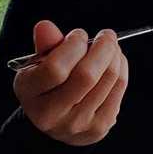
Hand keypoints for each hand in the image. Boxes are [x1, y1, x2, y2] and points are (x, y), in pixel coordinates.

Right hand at [12, 20, 127, 145]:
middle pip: (86, 75)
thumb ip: (45, 45)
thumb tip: (46, 26)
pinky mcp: (100, 126)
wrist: (56, 124)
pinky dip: (121, 67)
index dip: (72, 46)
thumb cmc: (47, 86)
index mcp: (31, 95)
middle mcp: (53, 114)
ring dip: (114, 55)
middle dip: (102, 47)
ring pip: (108, 79)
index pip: (55, 68)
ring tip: (110, 45)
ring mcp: (78, 123)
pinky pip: (119, 87)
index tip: (78, 35)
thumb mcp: (38, 65)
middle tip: (106, 35)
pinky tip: (115, 60)